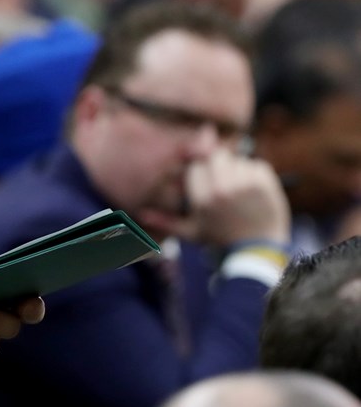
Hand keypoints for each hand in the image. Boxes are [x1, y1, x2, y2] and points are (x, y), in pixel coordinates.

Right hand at [142, 147, 290, 248]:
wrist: (259, 250)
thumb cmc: (221, 240)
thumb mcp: (191, 232)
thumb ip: (165, 221)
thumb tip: (141, 215)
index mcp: (202, 199)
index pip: (196, 166)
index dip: (201, 172)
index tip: (208, 184)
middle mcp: (222, 189)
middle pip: (217, 155)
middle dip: (219, 165)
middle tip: (225, 181)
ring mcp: (246, 185)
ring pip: (238, 160)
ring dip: (238, 170)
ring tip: (240, 190)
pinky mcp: (266, 184)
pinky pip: (257, 164)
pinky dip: (256, 173)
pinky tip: (254, 190)